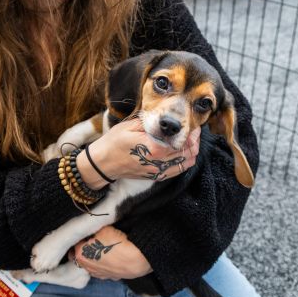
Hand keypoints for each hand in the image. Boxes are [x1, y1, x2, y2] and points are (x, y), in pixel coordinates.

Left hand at [68, 226, 151, 280]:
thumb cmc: (118, 242)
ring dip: (91, 258)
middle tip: (89, 241)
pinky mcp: (108, 278)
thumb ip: (94, 230)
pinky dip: (102, 265)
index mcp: (80, 254)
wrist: (136, 258)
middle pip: (78, 257)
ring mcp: (98, 274)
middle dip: (82, 249)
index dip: (80, 237)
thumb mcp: (103, 229)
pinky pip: (101, 270)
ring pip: (89, 265)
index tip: (85, 233)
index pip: (74, 243)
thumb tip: (93, 231)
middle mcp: (86, 267)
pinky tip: (110, 258)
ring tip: (100, 250)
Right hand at [79, 121, 200, 182]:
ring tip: (191, 142)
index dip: (191, 134)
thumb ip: (151, 123)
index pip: (181, 142)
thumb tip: (165, 119)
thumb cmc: (114, 142)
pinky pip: (175, 172)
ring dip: (191, 153)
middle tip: (195, 132)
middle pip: (186, 154)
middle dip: (194, 142)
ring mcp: (157, 172)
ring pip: (184, 165)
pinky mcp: (155, 177)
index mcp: (154, 148)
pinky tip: (183, 154)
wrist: (102, 164)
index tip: (194, 125)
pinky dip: (183, 163)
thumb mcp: (130, 126)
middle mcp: (158, 163)